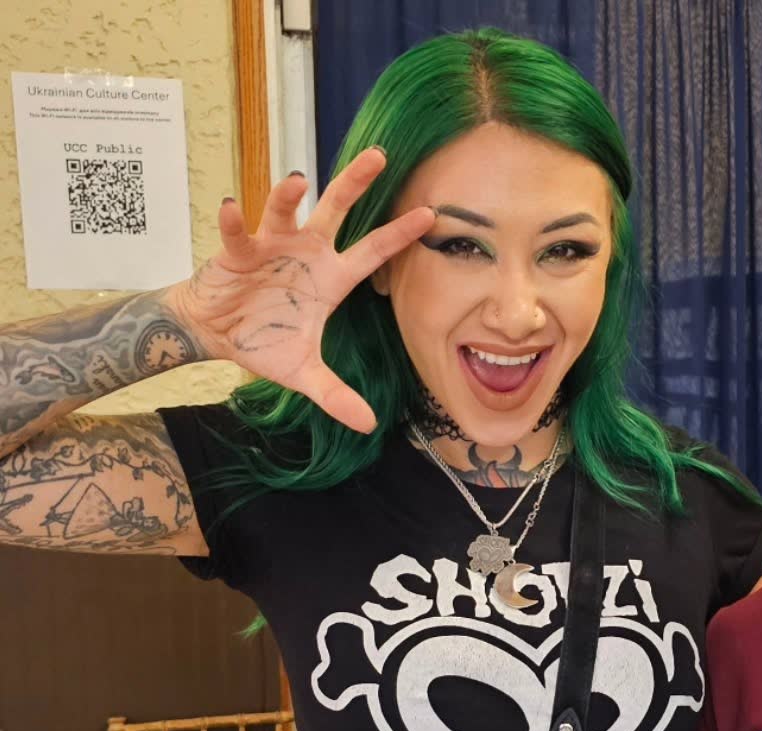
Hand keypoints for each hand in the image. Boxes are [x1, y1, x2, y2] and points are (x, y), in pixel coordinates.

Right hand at [167, 148, 433, 432]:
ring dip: (288, 197)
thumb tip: (369, 425)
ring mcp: (272, 246)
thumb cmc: (263, 342)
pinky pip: (238, 234)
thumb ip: (335, 395)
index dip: (398, 235)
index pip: (372, 253)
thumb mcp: (302, 373)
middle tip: (379, 156)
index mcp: (330, 278)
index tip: (430, 213)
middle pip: (335, 211)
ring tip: (296, 181)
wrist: (214, 333)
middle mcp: (306, 253)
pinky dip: (234, 222)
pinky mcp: (237, 251)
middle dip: (355, 183)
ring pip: (285, 212)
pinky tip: (232, 208)